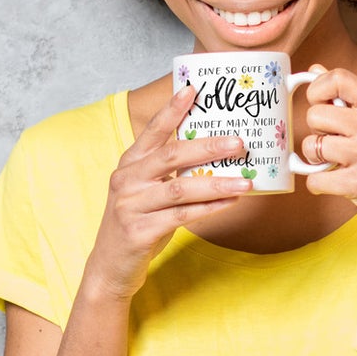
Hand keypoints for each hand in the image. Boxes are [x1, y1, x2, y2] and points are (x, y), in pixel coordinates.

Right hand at [85, 86, 250, 300]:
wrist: (110, 266)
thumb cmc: (138, 223)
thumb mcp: (149, 192)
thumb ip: (171, 173)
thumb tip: (215, 154)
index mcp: (129, 165)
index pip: (152, 131)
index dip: (172, 110)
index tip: (194, 89)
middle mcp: (127, 180)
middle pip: (171, 156)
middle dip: (208, 146)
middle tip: (240, 142)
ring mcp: (131, 206)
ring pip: (180, 189)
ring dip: (217, 183)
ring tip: (246, 181)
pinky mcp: (139, 231)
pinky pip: (182, 216)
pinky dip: (209, 209)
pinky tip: (230, 203)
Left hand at [296, 65, 356, 241]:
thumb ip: (349, 98)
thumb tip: (315, 71)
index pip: (339, 79)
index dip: (317, 89)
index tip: (319, 104)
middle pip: (316, 115)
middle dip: (317, 132)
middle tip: (334, 143)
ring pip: (312, 146)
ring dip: (316, 160)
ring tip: (336, 164)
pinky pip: (314, 179)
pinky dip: (318, 184)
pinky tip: (335, 183)